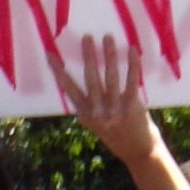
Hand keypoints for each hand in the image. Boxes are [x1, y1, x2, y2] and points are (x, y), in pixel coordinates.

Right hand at [56, 34, 162, 169]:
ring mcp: (116, 108)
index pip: (69, 89)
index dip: (59, 71)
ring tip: (107, 38)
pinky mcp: (133, 106)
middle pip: (90, 79)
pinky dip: (132, 64)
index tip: (50, 55)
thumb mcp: (96, 123)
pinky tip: (132, 50)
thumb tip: (82, 79)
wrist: (138, 153)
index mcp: (86, 114)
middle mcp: (98, 111)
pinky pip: (131, 81)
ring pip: (110, 77)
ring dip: (108, 55)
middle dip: (88, 57)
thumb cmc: (116, 133)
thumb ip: (89, 105)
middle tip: (87, 37)